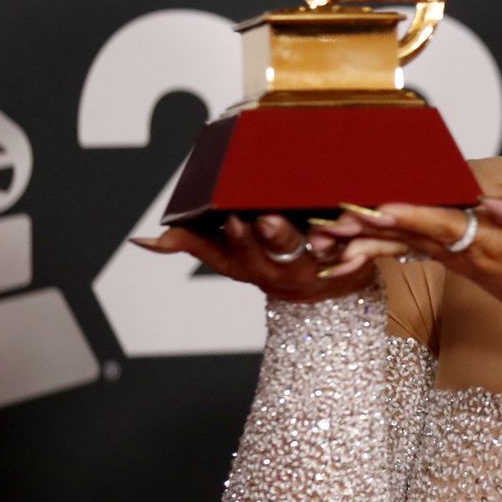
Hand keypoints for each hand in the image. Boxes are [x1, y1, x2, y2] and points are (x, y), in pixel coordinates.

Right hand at [130, 214, 373, 301]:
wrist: (325, 284)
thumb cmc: (268, 258)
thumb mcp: (227, 257)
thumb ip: (191, 243)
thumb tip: (144, 242)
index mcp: (247, 265)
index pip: (236, 255)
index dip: (237, 240)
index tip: (233, 220)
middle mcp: (281, 268)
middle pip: (279, 249)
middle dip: (274, 234)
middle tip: (269, 217)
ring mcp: (316, 264)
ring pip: (319, 249)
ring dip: (320, 237)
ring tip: (320, 222)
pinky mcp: (348, 256)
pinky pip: (355, 246)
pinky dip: (355, 234)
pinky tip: (357, 219)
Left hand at [328, 196, 501, 317]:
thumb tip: (495, 201)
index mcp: (488, 245)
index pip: (445, 227)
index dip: (414, 217)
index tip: (384, 207)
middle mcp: (461, 253)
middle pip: (409, 237)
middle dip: (371, 228)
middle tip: (334, 220)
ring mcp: (451, 258)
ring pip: (400, 246)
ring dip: (361, 241)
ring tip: (326, 237)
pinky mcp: (447, 257)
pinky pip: (404, 253)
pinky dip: (372, 251)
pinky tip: (343, 252)